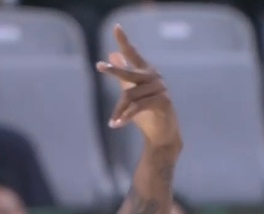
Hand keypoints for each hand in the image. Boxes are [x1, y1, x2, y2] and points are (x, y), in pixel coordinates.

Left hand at [97, 24, 180, 148]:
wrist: (161, 135)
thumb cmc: (146, 114)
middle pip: (129, 73)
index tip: (116, 27)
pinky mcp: (163, 102)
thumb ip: (123, 75)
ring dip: (118, 111)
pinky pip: (138, 106)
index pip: (133, 54)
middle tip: (100, 66)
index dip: (124, 41)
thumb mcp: (131, 93)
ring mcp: (160, 88)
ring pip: (130, 95)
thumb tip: (111, 54)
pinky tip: (116, 125)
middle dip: (114, 70)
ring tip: (112, 122)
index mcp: (146, 72)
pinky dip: (125, 116)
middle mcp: (154, 77)